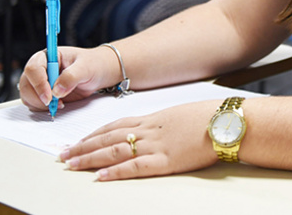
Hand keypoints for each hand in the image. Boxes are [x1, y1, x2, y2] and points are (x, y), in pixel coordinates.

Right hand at [19, 46, 120, 110]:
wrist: (100, 73)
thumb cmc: (93, 64)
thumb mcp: (86, 67)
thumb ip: (72, 76)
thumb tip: (56, 90)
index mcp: (48, 56)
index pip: (33, 68)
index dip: (39, 83)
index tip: (50, 96)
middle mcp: (41, 69)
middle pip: (26, 84)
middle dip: (38, 97)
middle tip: (54, 103)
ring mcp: (41, 82)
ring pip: (27, 96)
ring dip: (40, 104)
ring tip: (60, 103)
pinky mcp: (44, 94)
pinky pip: (35, 103)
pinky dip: (43, 108)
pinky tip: (59, 104)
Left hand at [59, 101, 219, 180]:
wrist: (228, 120)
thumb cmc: (211, 116)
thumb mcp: (182, 114)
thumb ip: (165, 123)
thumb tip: (155, 128)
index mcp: (154, 119)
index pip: (115, 126)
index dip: (94, 134)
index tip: (78, 140)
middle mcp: (150, 131)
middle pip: (108, 138)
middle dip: (83, 147)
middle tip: (63, 155)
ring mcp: (157, 145)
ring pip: (115, 151)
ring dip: (90, 158)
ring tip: (71, 165)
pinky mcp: (167, 160)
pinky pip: (136, 167)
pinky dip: (117, 173)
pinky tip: (101, 177)